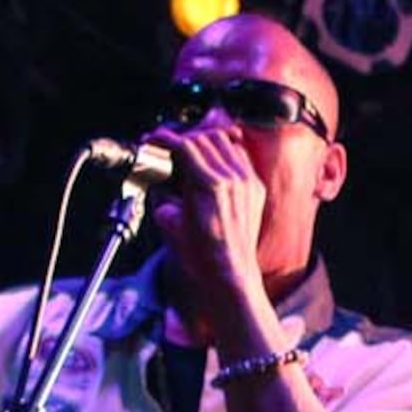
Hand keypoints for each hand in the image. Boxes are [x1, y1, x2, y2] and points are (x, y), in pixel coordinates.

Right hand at [144, 120, 270, 313]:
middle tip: (170, 147)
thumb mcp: (171, 224)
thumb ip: (164, 198)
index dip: (166, 139)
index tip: (155, 139)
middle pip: (205, 138)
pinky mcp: (255, 188)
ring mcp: (247, 182)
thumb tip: (160, 185)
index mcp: (210, 185)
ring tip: (191, 151)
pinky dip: (225, 153)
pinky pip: (241, 157)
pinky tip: (214, 163)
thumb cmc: (203, 256)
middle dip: (184, 138)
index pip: (186, 146)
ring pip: (226, 142)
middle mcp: (232, 179)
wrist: (230, 273)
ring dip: (205, 141)